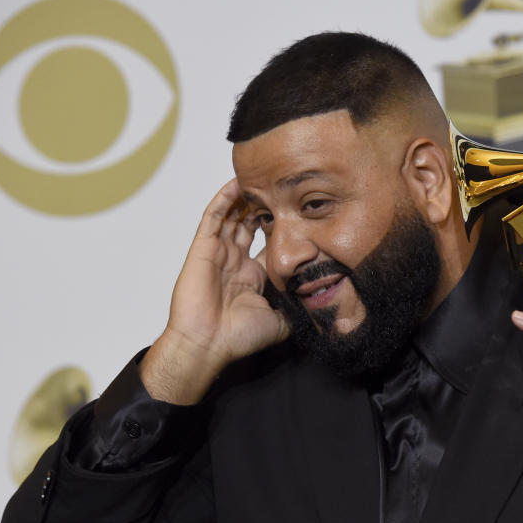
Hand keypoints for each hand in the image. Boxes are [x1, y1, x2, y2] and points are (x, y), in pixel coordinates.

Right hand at [141, 178, 289, 403]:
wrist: (209, 343)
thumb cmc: (240, 337)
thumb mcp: (280, 321)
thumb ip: (296, 308)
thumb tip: (318, 303)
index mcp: (253, 277)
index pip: (269, 244)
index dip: (281, 228)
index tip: (298, 214)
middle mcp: (236, 262)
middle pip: (250, 225)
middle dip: (264, 208)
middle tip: (280, 189)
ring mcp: (219, 253)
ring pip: (233, 216)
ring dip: (245, 198)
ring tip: (261, 179)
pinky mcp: (203, 248)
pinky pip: (213, 217)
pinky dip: (224, 199)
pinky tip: (237, 183)